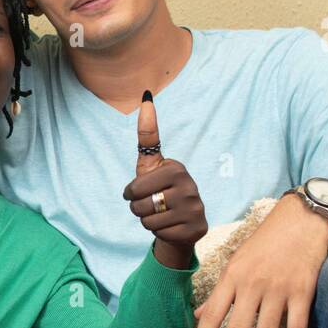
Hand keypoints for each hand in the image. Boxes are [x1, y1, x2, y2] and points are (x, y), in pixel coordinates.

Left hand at [121, 91, 206, 268]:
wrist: (181, 223)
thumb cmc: (160, 190)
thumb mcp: (151, 164)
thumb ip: (147, 136)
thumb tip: (146, 95)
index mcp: (176, 168)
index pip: (136, 187)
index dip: (131, 191)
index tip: (134, 191)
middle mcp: (189, 186)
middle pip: (139, 204)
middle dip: (137, 208)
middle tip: (150, 204)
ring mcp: (195, 207)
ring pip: (147, 219)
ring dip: (146, 220)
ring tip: (160, 214)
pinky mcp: (196, 228)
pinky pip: (158, 232)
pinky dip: (158, 232)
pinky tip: (169, 226)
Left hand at [188, 194, 327, 327]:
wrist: (302, 221)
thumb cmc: (265, 242)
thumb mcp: (235, 261)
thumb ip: (218, 291)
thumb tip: (197, 315)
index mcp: (232, 276)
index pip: (212, 313)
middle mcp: (252, 284)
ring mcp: (279, 289)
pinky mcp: (303, 291)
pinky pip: (297, 327)